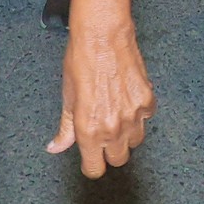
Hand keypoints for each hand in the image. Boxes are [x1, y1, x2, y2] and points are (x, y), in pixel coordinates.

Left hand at [49, 17, 152, 176]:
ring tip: (116, 111)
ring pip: (135, 141)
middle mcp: (113, 128)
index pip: (95, 168)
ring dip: (126, 133)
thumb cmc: (81, 60)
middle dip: (110, 150)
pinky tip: (127, 97)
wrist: (102, 34)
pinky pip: (146, 118)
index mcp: (89, 130)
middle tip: (103, 131)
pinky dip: (139, 112)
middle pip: (118, 159)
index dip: (91, 164)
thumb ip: (65, 128)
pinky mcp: (147, 101)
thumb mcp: (67, 96)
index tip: (90, 157)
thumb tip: (56, 147)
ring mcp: (133, 116)